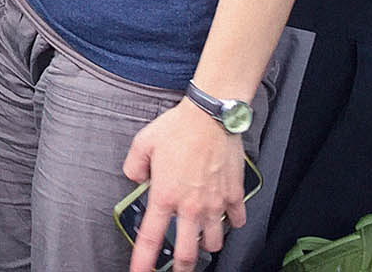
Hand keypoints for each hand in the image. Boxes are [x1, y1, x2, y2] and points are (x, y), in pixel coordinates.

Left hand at [122, 101, 247, 271]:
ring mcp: (214, 203)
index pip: (151, 238)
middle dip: (182, 267)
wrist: (211, 115)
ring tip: (203, 239)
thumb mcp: (143, 143)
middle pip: (188, 253)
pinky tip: (227, 217)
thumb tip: (135, 178)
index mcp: (165, 196)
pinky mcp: (234, 195)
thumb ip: (134, 166)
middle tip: (179, 269)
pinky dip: (233, 222)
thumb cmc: (179, 127)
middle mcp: (190, 206)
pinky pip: (237, 220)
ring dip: (208, 244)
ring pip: (214, 241)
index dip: (143, 261)